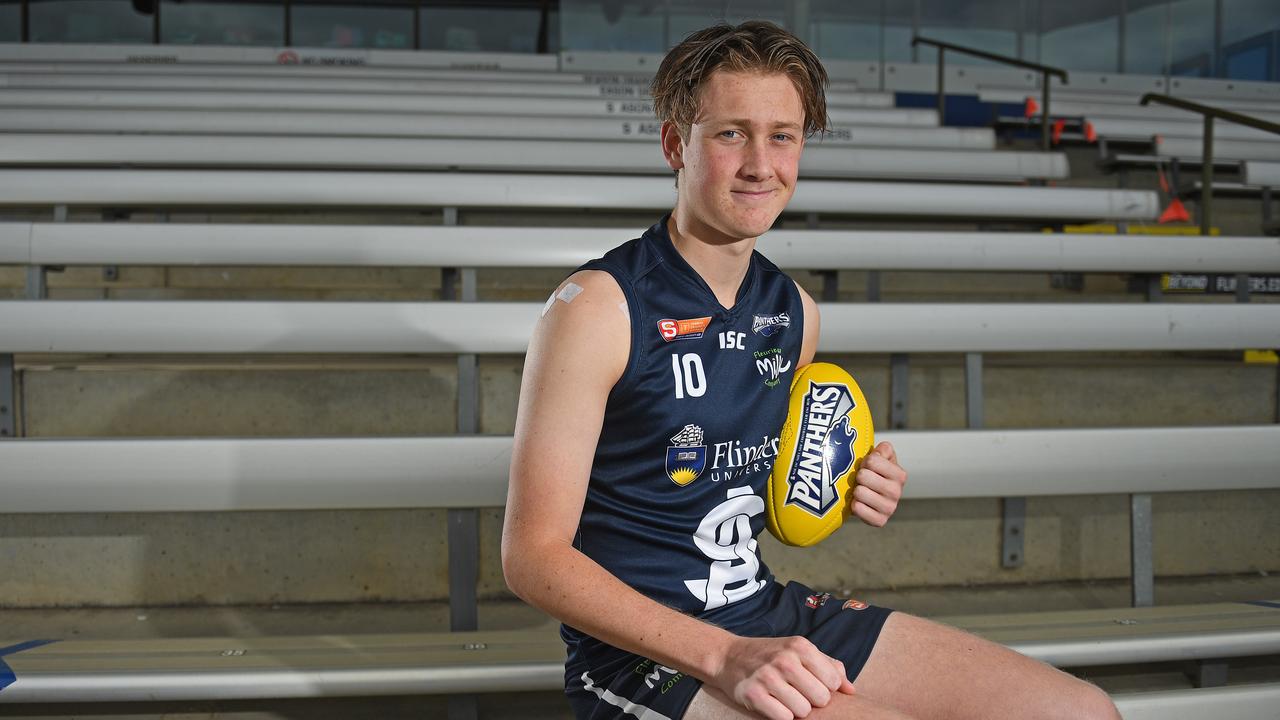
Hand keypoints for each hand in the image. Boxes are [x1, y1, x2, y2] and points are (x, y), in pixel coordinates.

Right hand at [712, 635, 854, 718]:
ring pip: (803, 711)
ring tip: (785, 699)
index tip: (811, 684)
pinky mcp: (753, 694)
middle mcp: (784, 659)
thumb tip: (851, 690)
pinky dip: (781, 716)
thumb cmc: (770, 655)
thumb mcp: (799, 651)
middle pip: (820, 699)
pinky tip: (773, 705)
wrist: (729, 657)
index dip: (825, 688)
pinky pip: (783, 718)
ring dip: (796, 710)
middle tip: (798, 694)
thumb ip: (829, 666)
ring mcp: (767, 677)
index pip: (832, 681)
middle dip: (812, 701)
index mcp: (800, 646)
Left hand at [852, 441, 905, 527]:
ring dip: (855, 490)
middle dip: (858, 476)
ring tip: (861, 491)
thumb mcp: (882, 458)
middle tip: (862, 480)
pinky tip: (860, 503)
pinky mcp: (880, 521)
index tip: (866, 466)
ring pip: (859, 492)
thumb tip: (881, 451)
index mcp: (900, 475)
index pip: (872, 461)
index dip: (864, 462)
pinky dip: (854, 505)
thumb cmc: (876, 473)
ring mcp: (889, 508)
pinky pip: (857, 509)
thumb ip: (884, 449)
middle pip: (863, 476)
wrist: (872, 497)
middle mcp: (897, 492)